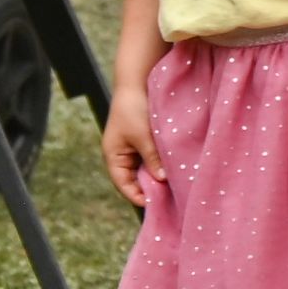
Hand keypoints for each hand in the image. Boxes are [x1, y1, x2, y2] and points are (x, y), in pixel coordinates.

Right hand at [102, 86, 161, 207]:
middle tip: (168, 200)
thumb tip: (162, 180)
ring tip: (173, 188)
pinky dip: (160, 165)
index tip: (152, 205)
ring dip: (156, 177)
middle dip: (148, 188)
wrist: (136, 83)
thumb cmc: (134, 109)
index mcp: (113, 156)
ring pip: (144, 169)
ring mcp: (133, 148)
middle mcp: (121, 155)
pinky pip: (151, 159)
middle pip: (134, 179)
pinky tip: (174, 170)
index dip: (136, 196)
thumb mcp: (143, 137)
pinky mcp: (144, 140)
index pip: (123, 184)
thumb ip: (152, 158)